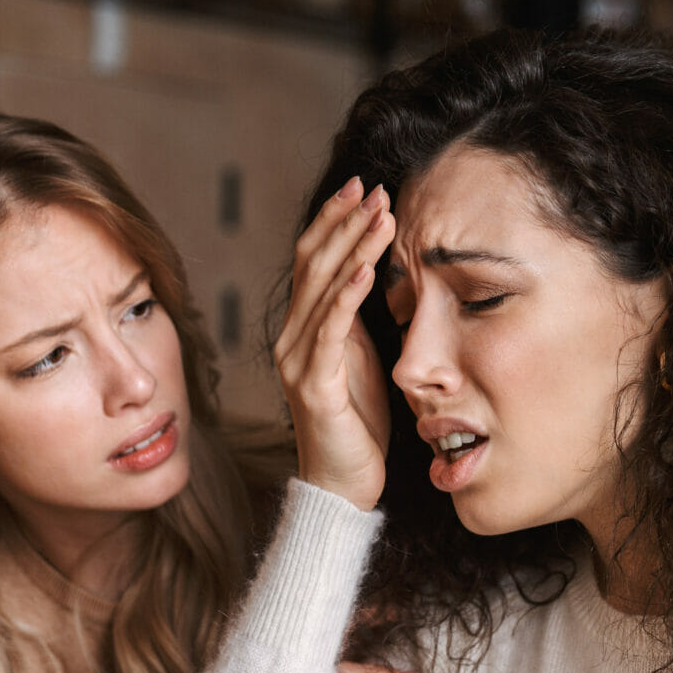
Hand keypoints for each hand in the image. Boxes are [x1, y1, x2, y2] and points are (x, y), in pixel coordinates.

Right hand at [274, 178, 395, 510]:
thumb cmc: (357, 423)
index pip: (313, 260)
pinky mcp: (315, 386)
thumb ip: (356, 318)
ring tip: (381, 216)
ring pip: (323, 290)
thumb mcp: (362, 357)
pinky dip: (346, 297)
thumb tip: (372, 270)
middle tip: (375, 188)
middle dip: (345, 222)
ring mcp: (298, 362)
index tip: (364, 188)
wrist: (344, 484)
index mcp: (302, 329)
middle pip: (313, 264)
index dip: (335, 221)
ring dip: (353, 248)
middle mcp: (291, 339)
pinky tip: (365, 269)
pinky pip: (329, 332)